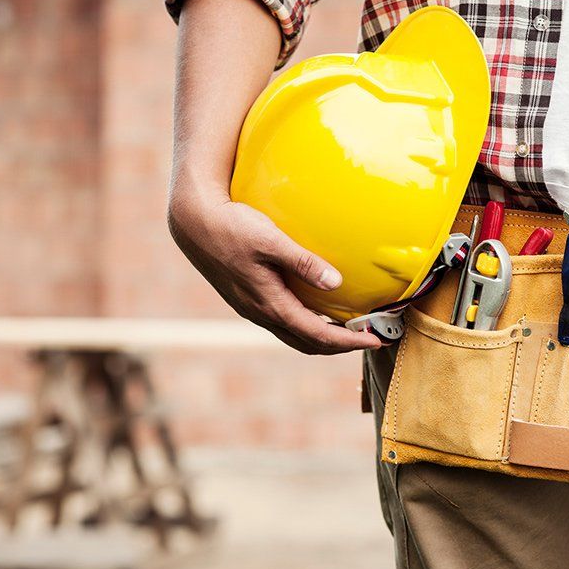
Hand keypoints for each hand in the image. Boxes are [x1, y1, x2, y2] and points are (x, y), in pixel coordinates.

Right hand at [168, 187, 381, 354]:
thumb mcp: (270, 240)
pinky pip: (282, 322)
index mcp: (270, 304)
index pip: (318, 335)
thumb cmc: (232, 226)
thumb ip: (304, 262)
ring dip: (322, 337)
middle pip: (307, 343)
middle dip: (339, 346)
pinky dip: (305, 324)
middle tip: (369, 337)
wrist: (193, 222)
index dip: (349, 341)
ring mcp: (252, 307)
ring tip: (347, 328)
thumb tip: (337, 283)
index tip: (376, 339)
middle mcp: (261, 313)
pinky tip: (316, 308)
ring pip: (293, 335)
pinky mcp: (247, 298)